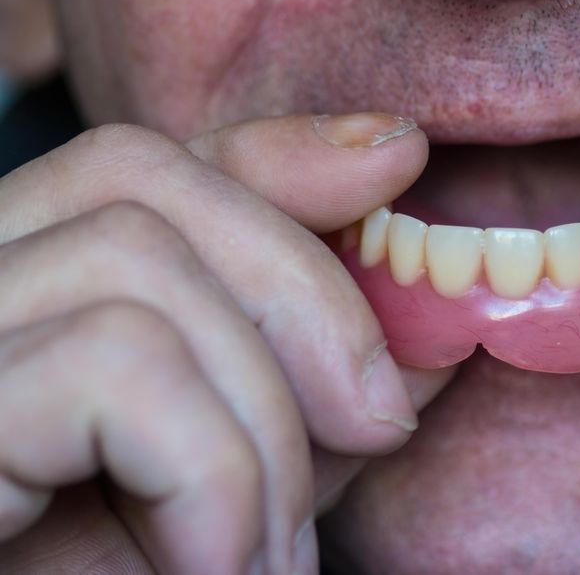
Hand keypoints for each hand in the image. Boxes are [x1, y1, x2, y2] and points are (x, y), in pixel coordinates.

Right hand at [0, 114, 451, 573]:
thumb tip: (429, 306)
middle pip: (138, 176)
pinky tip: (215, 566)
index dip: (274, 154)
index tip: (401, 161)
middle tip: (380, 425)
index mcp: (16, 299)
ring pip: (138, 264)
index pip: (137, 166)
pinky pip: (113, 366)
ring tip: (266, 554)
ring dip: (260, 421)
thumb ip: (310, 390)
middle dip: (305, 291)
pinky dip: (211, 470)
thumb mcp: (227, 485)